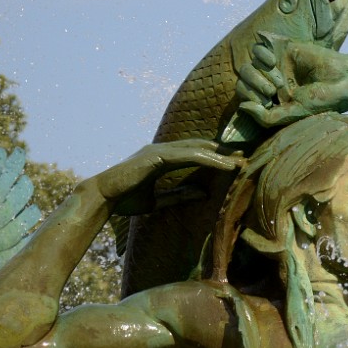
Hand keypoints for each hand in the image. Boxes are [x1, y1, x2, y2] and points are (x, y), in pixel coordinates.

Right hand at [93, 139, 243, 215]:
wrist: (102, 198)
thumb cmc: (125, 200)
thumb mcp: (159, 200)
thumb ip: (179, 195)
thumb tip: (204, 194)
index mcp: (162, 158)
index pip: (194, 153)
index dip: (214, 156)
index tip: (233, 163)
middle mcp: (162, 150)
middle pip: (199, 146)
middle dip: (222, 152)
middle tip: (244, 157)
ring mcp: (159, 150)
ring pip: (197, 149)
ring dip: (220, 155)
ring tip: (239, 162)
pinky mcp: (157, 156)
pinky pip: (188, 156)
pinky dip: (208, 159)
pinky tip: (223, 165)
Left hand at [235, 34, 347, 126]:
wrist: (342, 80)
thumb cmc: (320, 101)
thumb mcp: (291, 114)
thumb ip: (265, 117)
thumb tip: (241, 106)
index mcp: (272, 98)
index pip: (245, 95)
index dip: (250, 97)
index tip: (267, 100)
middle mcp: (271, 80)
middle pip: (244, 78)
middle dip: (255, 85)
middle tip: (274, 90)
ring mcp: (277, 63)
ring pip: (250, 62)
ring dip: (259, 71)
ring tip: (279, 78)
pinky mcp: (284, 47)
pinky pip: (259, 46)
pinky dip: (261, 53)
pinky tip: (274, 60)